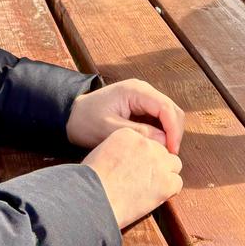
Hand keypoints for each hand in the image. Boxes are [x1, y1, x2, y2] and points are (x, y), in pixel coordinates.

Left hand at [66, 78, 184, 154]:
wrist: (70, 115)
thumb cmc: (85, 120)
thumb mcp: (108, 129)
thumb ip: (137, 133)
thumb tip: (163, 141)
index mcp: (136, 91)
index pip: (166, 108)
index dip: (173, 130)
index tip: (171, 151)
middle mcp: (143, 90)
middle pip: (172, 110)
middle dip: (174, 132)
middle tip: (168, 155)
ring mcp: (143, 98)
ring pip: (168, 115)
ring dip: (169, 133)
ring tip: (162, 153)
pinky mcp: (141, 107)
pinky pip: (159, 119)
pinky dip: (162, 132)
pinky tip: (155, 146)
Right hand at [82, 128, 182, 229]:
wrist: (92, 199)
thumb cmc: (90, 183)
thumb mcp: (102, 154)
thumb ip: (120, 151)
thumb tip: (129, 161)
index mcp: (129, 134)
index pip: (147, 142)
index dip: (144, 158)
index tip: (135, 169)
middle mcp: (146, 144)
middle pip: (162, 152)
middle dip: (156, 165)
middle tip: (144, 181)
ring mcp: (158, 162)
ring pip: (174, 165)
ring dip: (165, 176)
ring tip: (150, 189)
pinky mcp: (166, 181)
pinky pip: (177, 183)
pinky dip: (169, 191)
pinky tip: (154, 197)